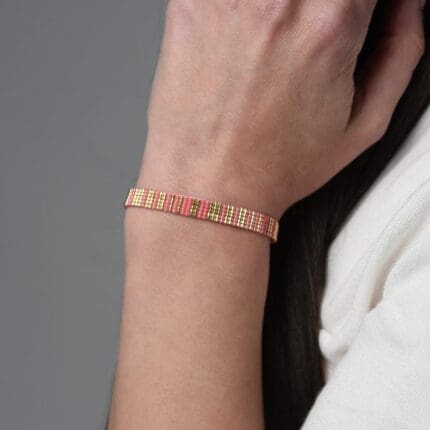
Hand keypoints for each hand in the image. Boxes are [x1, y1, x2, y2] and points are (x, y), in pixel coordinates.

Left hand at [137, 0, 424, 217]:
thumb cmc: (276, 167)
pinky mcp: (188, 5)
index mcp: (330, 24)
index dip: (360, 6)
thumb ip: (400, 52)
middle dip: (323, 8)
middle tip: (313, 35)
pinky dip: (240, 7)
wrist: (210, 187)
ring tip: (274, 40)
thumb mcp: (363, 126)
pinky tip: (243, 34)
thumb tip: (407, 5)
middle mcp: (279, 1)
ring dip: (282, 8)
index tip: (354, 19)